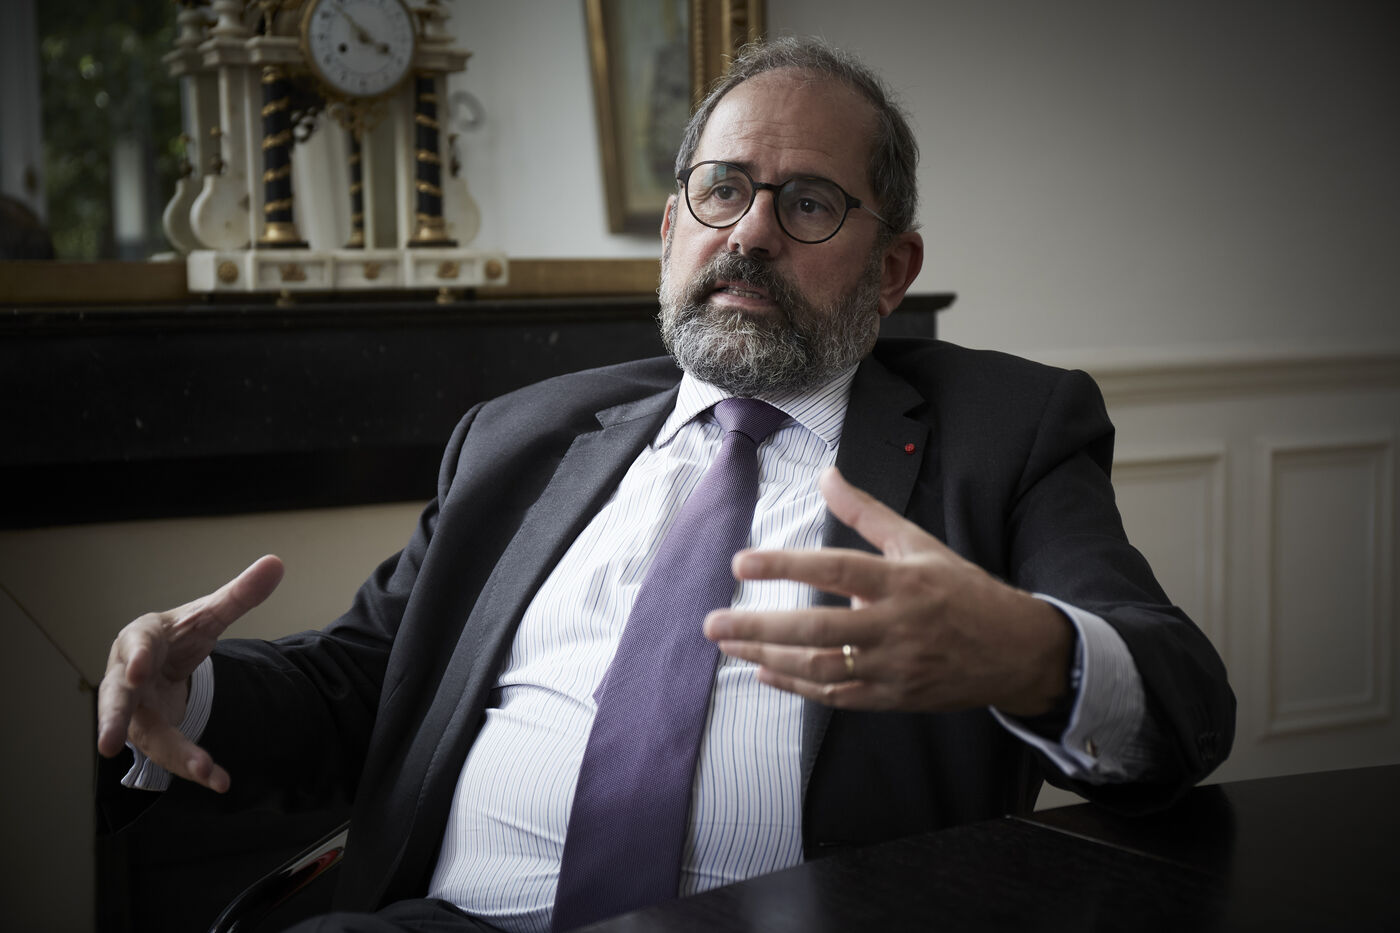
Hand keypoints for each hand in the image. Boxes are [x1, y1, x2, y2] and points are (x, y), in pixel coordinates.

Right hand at [96, 555, 284, 791]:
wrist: (157, 661)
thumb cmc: (175, 635)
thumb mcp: (207, 614)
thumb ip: (239, 594)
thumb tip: (276, 563)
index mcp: (139, 640)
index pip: (136, 646)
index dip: (137, 657)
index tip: (139, 669)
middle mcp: (127, 679)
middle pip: (117, 700)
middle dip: (113, 720)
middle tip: (107, 745)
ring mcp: (134, 711)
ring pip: (148, 736)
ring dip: (175, 756)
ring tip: (206, 773)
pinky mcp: (149, 733)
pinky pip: (168, 753)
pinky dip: (192, 766)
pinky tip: (219, 780)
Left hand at [703, 468, 1072, 715]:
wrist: (1015, 652)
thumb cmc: (962, 591)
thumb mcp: (919, 544)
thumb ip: (866, 512)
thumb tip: (825, 474)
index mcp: (902, 582)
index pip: (835, 570)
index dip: (785, 566)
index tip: (741, 563)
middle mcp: (895, 627)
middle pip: (817, 630)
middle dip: (759, 629)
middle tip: (713, 622)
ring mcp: (893, 667)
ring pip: (820, 668)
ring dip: (768, 659)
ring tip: (728, 645)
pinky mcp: (892, 697)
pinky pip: (836, 696)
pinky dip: (797, 687)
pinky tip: (764, 673)